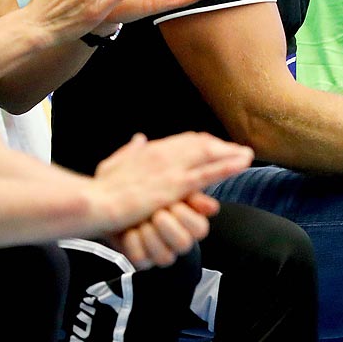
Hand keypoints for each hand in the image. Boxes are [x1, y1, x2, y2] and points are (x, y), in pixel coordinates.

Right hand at [93, 133, 254, 265]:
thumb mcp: (113, 165)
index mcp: (150, 150)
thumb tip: (140, 139)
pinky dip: (228, 166)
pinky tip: (242, 163)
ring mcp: (171, 168)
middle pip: (200, 143)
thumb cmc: (100, 189)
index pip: (183, 141)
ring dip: (230, 154)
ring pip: (209, 154)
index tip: (214, 146)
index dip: (202, 143)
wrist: (95, 202)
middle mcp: (164, 153)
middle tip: (236, 151)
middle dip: (220, 147)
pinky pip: (208, 173)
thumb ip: (130, 151)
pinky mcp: (175, 185)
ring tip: (247, 155)